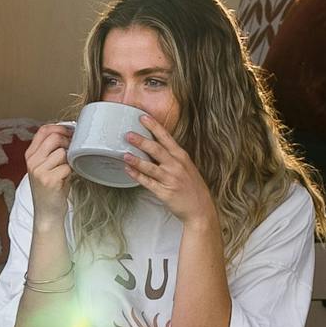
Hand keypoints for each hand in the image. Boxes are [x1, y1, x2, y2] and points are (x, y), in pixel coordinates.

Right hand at [26, 122, 73, 221]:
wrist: (47, 213)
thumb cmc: (51, 189)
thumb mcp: (46, 167)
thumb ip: (51, 151)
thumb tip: (69, 133)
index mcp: (30, 155)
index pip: (44, 130)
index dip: (60, 127)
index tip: (70, 133)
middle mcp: (32, 161)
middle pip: (54, 137)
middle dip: (68, 142)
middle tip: (73, 152)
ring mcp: (39, 170)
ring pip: (62, 152)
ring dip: (70, 160)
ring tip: (66, 170)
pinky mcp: (48, 180)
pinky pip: (67, 167)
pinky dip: (71, 173)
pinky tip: (65, 180)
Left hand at [123, 114, 215, 231]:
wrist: (200, 209)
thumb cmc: (193, 188)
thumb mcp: (187, 167)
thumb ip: (173, 157)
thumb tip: (155, 147)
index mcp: (182, 157)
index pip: (166, 138)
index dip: (154, 126)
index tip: (143, 117)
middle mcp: (176, 166)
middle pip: (156, 150)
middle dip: (141, 141)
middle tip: (128, 134)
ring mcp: (170, 179)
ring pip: (150, 167)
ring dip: (136, 160)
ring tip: (124, 153)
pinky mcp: (164, 192)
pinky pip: (147, 182)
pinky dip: (137, 176)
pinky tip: (128, 170)